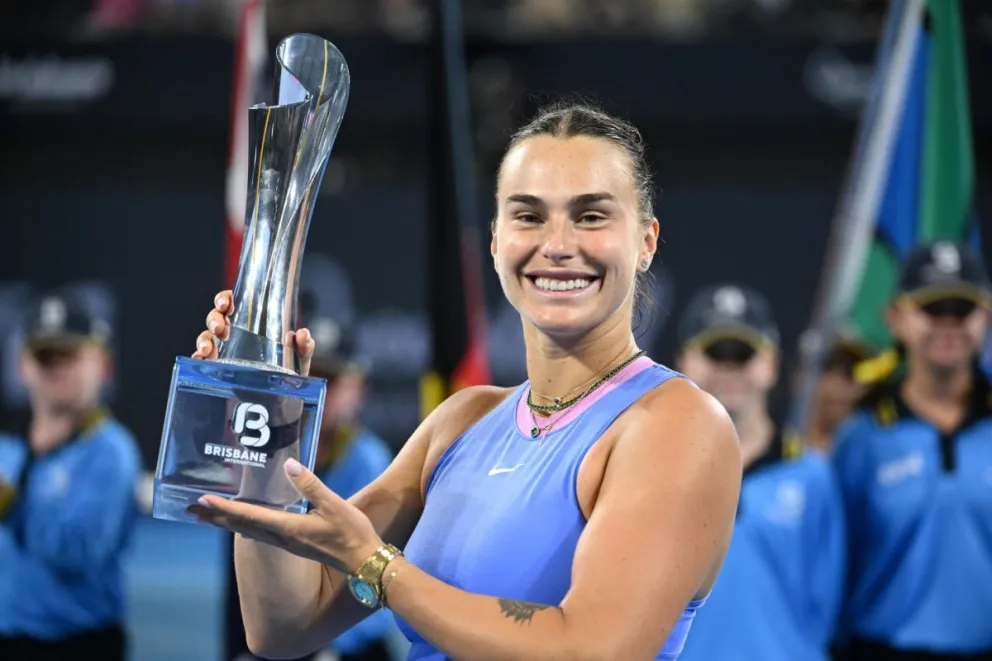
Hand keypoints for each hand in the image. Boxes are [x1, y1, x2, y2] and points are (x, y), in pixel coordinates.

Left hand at [188, 458, 382, 574]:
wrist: (364, 561)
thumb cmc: (352, 533)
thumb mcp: (334, 505)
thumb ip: (310, 485)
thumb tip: (288, 464)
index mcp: (288, 528)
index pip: (248, 516)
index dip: (224, 508)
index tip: (202, 501)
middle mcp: (281, 538)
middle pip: (240, 526)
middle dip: (214, 517)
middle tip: (189, 509)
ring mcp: (286, 543)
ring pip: (246, 531)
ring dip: (225, 522)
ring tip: (206, 515)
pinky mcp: (292, 544)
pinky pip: (259, 534)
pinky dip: (243, 526)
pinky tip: (240, 524)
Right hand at [192, 290, 315, 376]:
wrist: (282, 400)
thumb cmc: (290, 371)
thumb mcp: (299, 357)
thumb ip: (304, 346)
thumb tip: (302, 333)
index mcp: (252, 323)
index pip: (232, 303)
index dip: (224, 299)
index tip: (224, 304)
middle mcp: (235, 334)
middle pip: (216, 318)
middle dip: (213, 319)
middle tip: (219, 328)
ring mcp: (224, 351)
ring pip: (206, 337)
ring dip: (204, 340)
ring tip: (208, 349)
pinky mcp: (219, 368)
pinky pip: (203, 359)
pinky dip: (198, 358)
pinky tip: (200, 360)